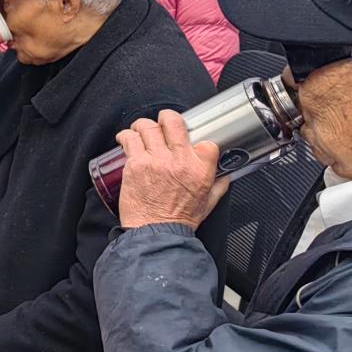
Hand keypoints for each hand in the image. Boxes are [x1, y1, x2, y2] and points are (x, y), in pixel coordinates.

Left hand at [114, 109, 228, 229]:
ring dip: (143, 126)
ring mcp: (155, 160)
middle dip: (167, 118)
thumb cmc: (179, 221)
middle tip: (162, 122)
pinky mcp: (135, 164)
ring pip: (148, 126)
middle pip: (173, 122)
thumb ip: (218, 186)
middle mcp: (178, 160)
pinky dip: (126, 136)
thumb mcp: (208, 203)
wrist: (155, 233)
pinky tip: (126, 138)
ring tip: (141, 130)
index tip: (189, 141)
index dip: (198, 139)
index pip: (205, 140)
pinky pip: (129, 139)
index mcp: (199, 168)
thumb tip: (225, 175)